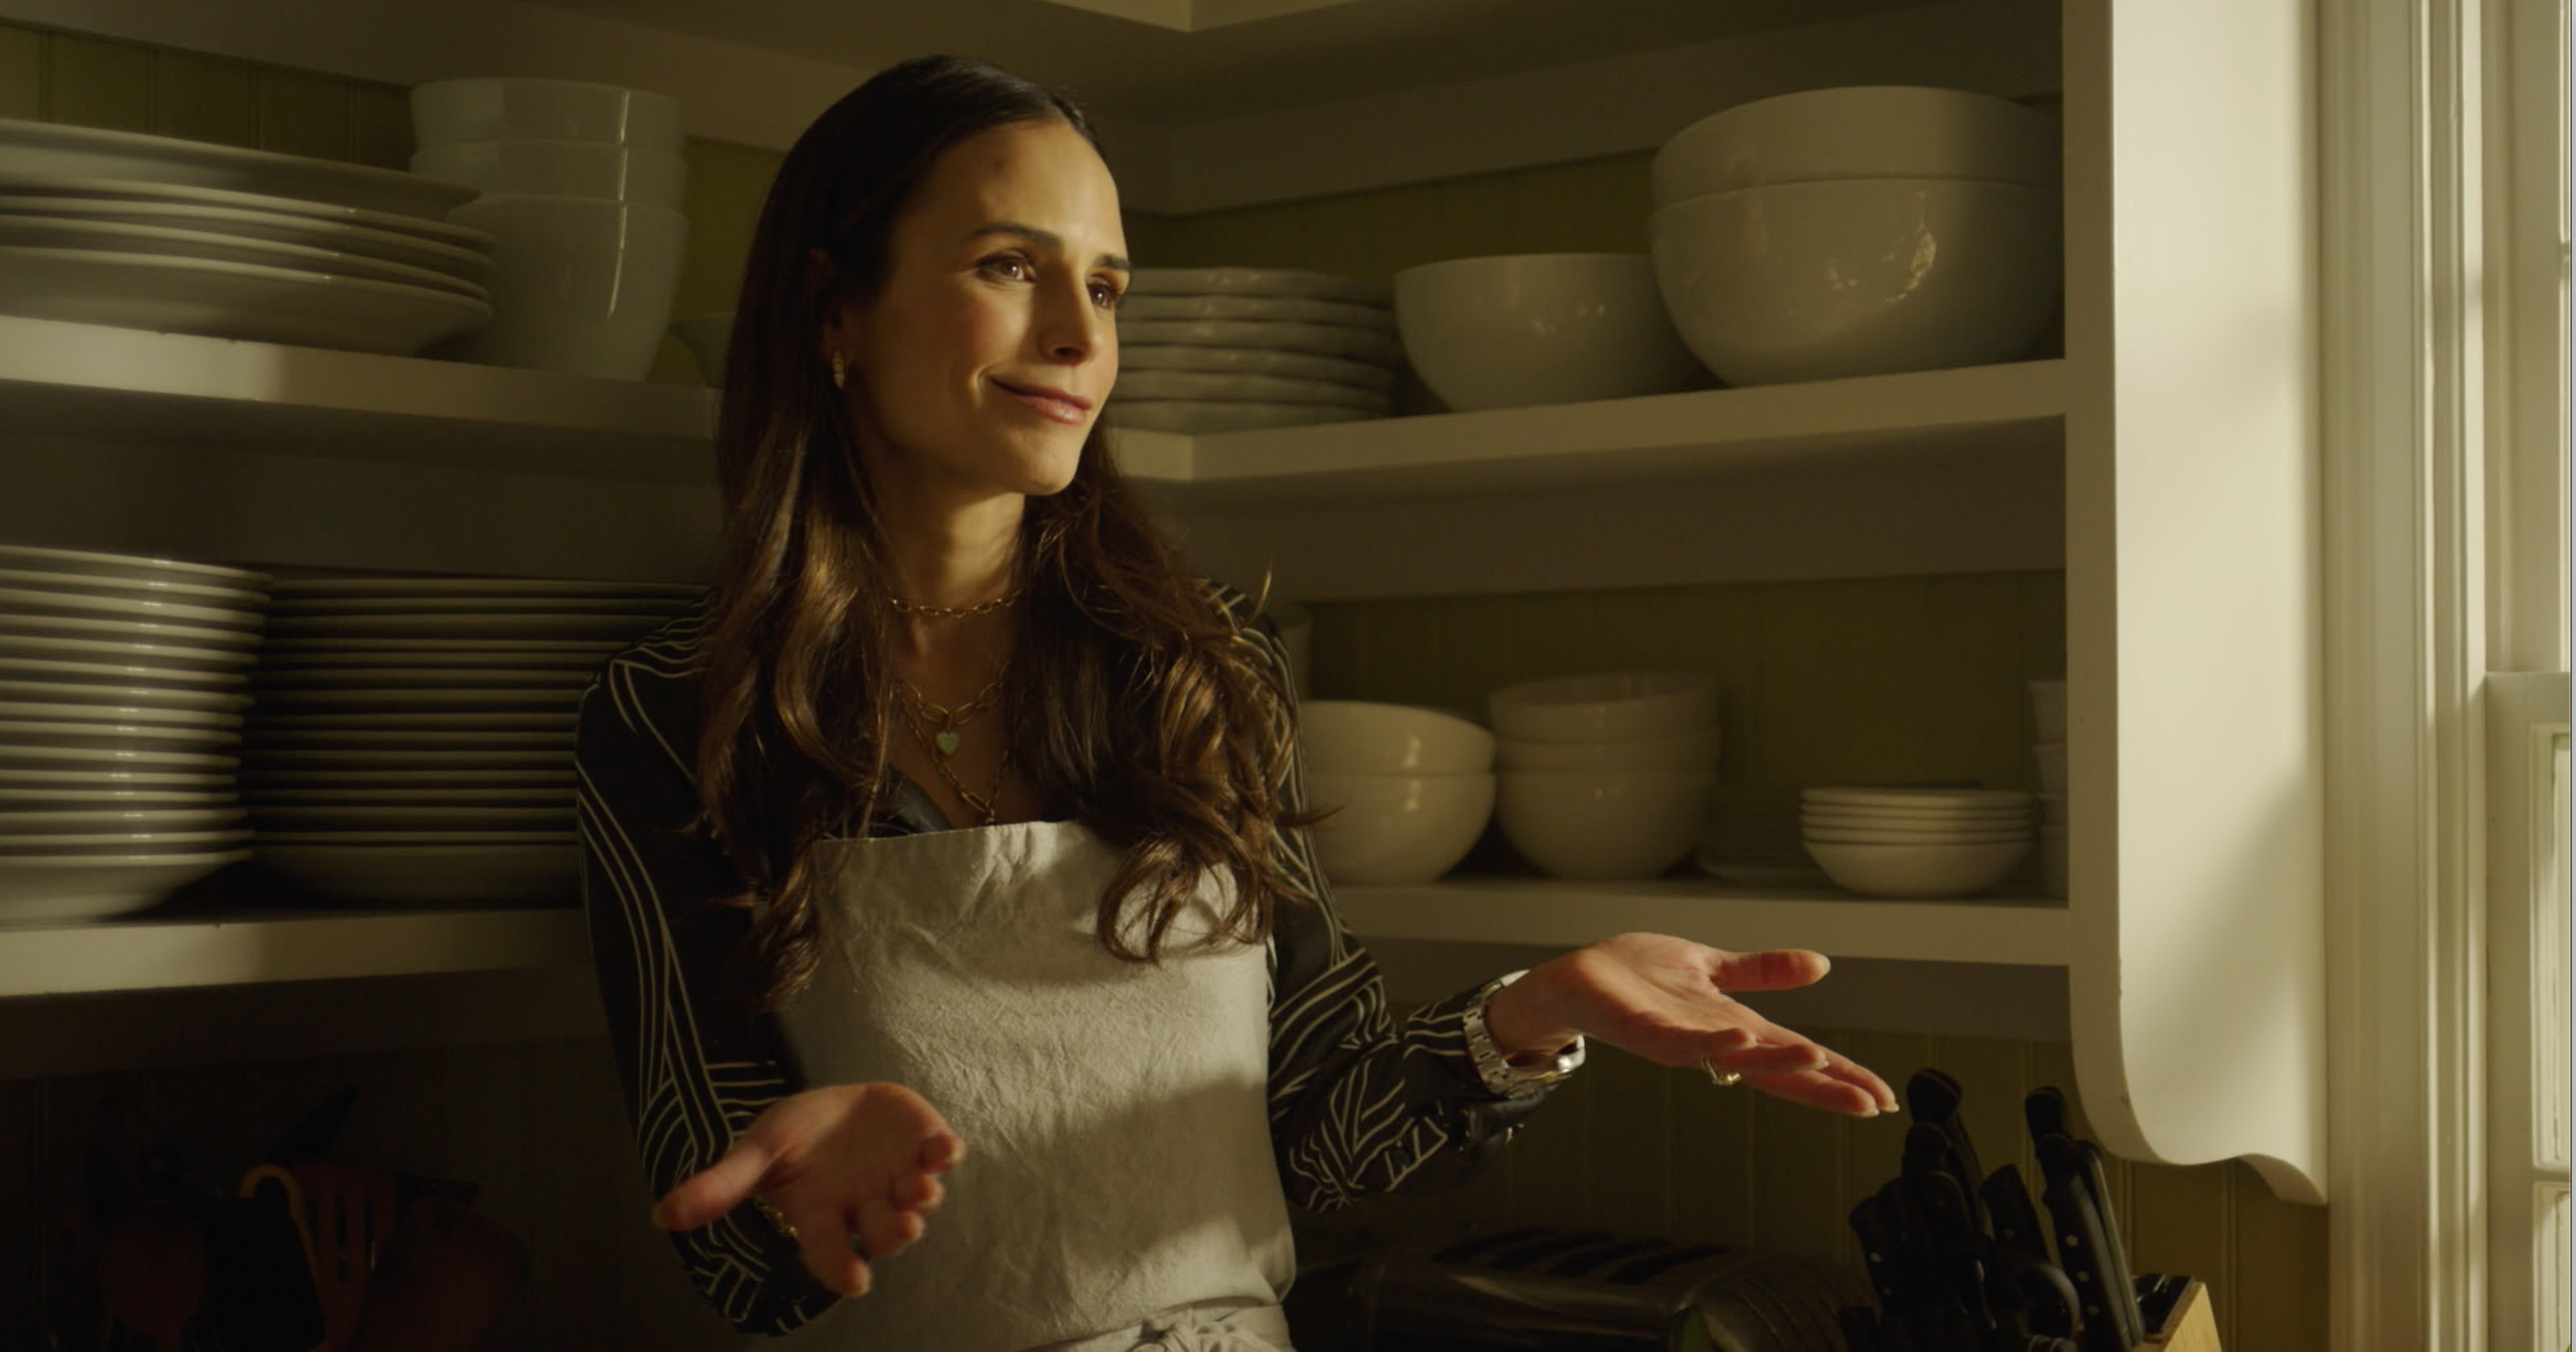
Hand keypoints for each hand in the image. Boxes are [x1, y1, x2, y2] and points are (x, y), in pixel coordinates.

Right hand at [651, 1082, 965, 1297]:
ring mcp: (898, 1178)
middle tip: (900, 1229)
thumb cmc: (793, 1135)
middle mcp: (864, 1205)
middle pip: (881, 1232)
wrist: (834, 1104)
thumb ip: (720, 1186)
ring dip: (921, 1197)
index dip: (839, 1268)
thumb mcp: (757, 1153)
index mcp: (822, 1213)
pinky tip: (946, 1148)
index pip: (828, 1252)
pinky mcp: (924, 1146)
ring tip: (921, 1191)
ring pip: (915, 1200)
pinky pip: (942, 1156)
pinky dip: (946, 1153)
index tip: (853, 1281)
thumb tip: (661, 1216)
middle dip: (892, 1233)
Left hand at [1486, 932, 1898, 1116]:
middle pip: (1778, 1068)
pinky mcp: (1644, 1029)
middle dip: (1825, 1084)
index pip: (1797, 1055)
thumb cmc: (1638, 978)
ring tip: (1821, 1059)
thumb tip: (1821, 965)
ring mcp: (1680, 1040)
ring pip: (1736, 1058)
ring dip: (1777, 1059)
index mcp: (1734, 1027)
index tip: (1884, 1096)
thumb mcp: (1712, 967)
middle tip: (1871, 1101)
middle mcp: (1713, 1042)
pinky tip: (1739, 1038)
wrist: (1574, 981)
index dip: (1840, 1075)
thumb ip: (1763, 971)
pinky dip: (1711, 1043)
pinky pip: (1681, 1041)